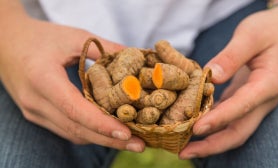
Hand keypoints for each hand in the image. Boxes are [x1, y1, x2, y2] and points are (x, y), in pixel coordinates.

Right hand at [0, 15, 144, 151]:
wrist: (7, 43)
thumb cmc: (42, 37)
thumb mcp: (74, 37)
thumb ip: (105, 48)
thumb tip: (138, 58)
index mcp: (42, 79)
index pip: (74, 109)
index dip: (101, 124)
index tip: (127, 133)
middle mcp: (35, 101)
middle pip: (76, 129)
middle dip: (109, 139)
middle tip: (140, 145)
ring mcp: (34, 112)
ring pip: (72, 133)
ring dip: (101, 139)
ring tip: (130, 140)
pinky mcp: (37, 115)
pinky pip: (66, 129)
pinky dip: (89, 132)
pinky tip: (108, 131)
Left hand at [180, 5, 277, 158]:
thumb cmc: (271, 29)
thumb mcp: (251, 35)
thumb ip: (232, 56)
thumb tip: (210, 75)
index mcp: (267, 84)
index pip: (241, 107)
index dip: (218, 120)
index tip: (196, 129)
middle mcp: (262, 99)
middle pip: (238, 132)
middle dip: (212, 145)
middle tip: (184, 153)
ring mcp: (255, 101)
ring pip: (233, 129)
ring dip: (209, 140)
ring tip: (184, 146)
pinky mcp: (246, 98)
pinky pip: (229, 117)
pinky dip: (212, 125)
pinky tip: (194, 126)